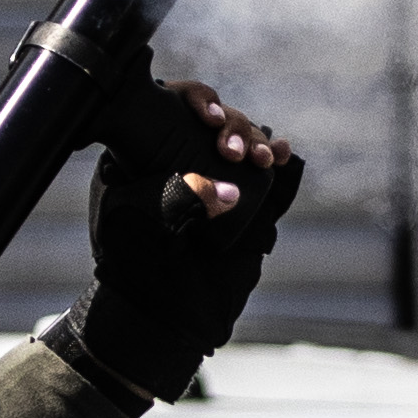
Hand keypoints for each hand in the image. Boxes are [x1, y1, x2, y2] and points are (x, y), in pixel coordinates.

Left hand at [65, 79, 300, 400]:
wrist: (159, 316)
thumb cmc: (136, 267)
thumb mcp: (143, 224)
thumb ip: (177, 199)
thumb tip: (228, 190)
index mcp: (144, 153)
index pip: (172, 106)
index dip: (195, 100)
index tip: (207, 116)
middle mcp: (181, 157)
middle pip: (215, 119)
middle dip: (232, 125)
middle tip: (233, 150)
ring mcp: (214, 178)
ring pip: (243, 140)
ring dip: (256, 140)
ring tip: (262, 157)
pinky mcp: (243, 201)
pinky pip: (265, 172)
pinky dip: (277, 157)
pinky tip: (282, 153)